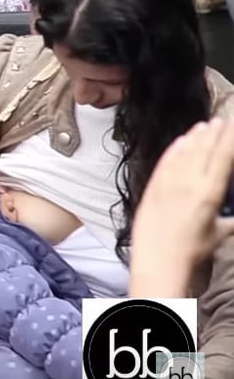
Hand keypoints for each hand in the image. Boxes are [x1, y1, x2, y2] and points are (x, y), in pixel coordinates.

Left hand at [130, 118, 233, 294]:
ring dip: (195, 137)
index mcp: (209, 192)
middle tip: (221, 119)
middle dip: (214, 133)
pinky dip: (175, 149)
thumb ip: (230, 222)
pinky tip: (181, 140)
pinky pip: (165, 162)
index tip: (233, 125)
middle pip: (204, 149)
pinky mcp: (152, 187)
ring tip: (204, 125)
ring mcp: (168, 183)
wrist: (158, 259)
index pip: (223, 157)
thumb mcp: (218, 234)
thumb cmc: (191, 251)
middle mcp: (189, 182)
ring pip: (184, 152)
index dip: (229, 138)